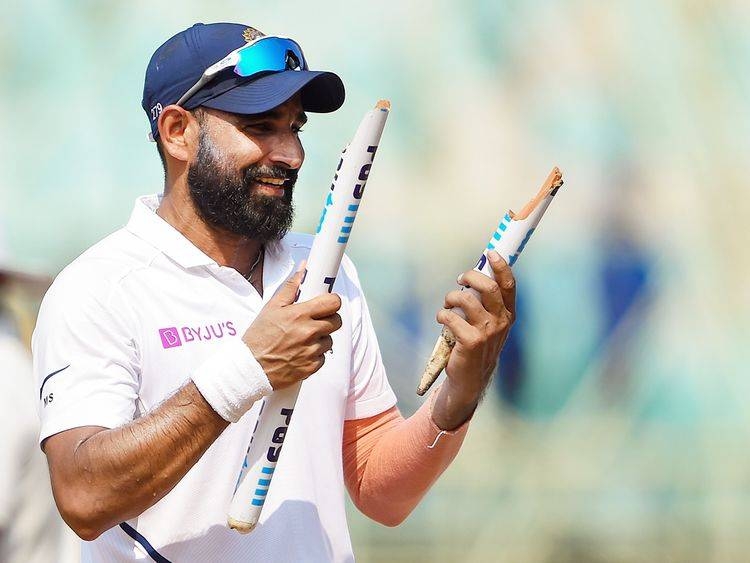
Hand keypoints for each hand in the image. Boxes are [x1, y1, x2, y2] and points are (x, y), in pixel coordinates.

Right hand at [242, 266, 342, 389]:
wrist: (250, 368)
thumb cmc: (259, 337)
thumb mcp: (271, 308)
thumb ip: (291, 287)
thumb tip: (304, 268)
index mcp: (300, 314)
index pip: (333, 303)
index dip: (332, 301)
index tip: (327, 303)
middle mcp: (308, 332)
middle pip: (337, 321)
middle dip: (328, 319)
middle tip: (315, 320)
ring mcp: (311, 351)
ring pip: (330, 339)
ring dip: (321, 338)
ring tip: (303, 339)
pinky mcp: (312, 367)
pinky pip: (323, 357)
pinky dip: (315, 355)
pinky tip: (300, 352)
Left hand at [432, 251, 515, 428]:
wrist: (470, 379)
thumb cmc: (477, 346)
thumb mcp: (489, 324)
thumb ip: (486, 303)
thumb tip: (474, 276)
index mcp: (508, 315)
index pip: (508, 286)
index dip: (501, 266)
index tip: (490, 253)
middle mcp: (501, 322)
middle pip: (489, 287)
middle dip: (471, 276)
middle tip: (460, 280)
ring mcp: (487, 332)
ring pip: (466, 299)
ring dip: (451, 297)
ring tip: (447, 304)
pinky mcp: (470, 341)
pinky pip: (451, 317)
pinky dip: (442, 315)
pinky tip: (442, 320)